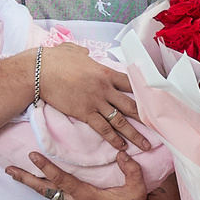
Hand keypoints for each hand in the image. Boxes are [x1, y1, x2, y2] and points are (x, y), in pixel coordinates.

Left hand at [4, 146, 154, 199]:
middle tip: (9, 169)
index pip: (63, 180)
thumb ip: (131, 170)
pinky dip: (43, 188)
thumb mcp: (136, 190)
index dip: (47, 168)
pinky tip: (36, 180)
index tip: (33, 156)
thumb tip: (121, 152)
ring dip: (30, 183)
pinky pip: (55, 197)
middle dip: (26, 179)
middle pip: (46, 190)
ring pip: (48, 194)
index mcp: (88, 197)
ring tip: (14, 172)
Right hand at [35, 43, 153, 154]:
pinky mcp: (84, 113)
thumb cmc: (54, 59)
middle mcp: (105, 88)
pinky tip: (121, 147)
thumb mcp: (74, 51)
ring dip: (134, 134)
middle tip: (159, 128)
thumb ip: (84, 53)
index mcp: (105, 72)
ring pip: (120, 121)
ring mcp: (96, 102)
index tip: (155, 102)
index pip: (131, 84)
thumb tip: (85, 52)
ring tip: (146, 145)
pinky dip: (113, 139)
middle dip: (146, 118)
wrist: (40, 72)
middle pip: (131, 105)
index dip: (144, 93)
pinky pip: (103, 129)